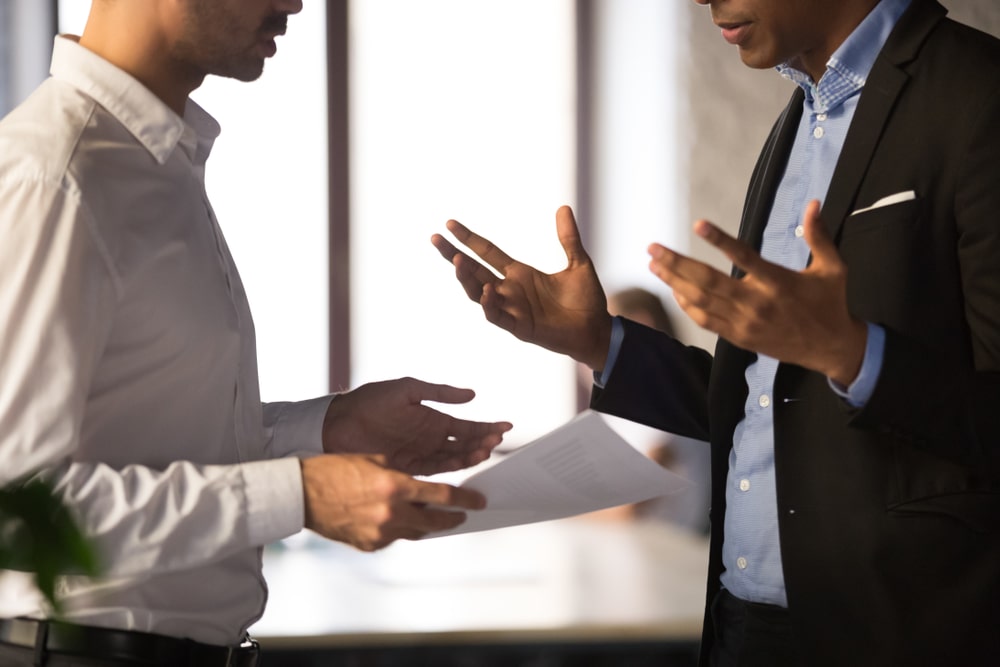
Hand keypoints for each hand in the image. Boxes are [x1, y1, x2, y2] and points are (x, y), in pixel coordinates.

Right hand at [300, 454, 484, 550]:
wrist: (303, 493)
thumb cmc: (336, 470)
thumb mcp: (377, 461)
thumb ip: (405, 475)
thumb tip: (427, 488)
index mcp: (396, 486)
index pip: (444, 497)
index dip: (466, 500)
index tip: (478, 502)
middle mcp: (391, 513)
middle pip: (436, 521)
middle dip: (453, 518)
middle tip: (463, 514)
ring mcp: (380, 533)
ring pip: (417, 533)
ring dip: (427, 525)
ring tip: (435, 517)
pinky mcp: (370, 545)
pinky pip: (395, 539)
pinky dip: (400, 529)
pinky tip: (399, 519)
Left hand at [322, 377, 511, 475]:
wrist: (338, 424)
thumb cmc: (369, 401)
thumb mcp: (407, 390)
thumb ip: (440, 393)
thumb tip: (471, 394)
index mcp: (433, 419)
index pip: (467, 426)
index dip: (487, 426)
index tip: (506, 426)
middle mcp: (430, 439)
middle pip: (465, 445)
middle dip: (483, 443)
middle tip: (497, 441)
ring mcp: (420, 455)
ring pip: (454, 459)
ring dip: (471, 455)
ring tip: (485, 451)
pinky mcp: (408, 468)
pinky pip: (436, 471)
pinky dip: (452, 469)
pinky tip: (465, 466)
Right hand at [431, 205, 613, 370]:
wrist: (597, 330)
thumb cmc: (586, 300)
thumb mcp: (578, 263)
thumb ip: (568, 238)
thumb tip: (563, 208)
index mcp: (520, 274)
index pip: (487, 253)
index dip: (469, 239)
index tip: (449, 224)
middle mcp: (510, 290)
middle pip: (474, 271)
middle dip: (454, 255)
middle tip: (435, 239)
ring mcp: (513, 309)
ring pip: (479, 293)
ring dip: (467, 279)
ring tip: (457, 261)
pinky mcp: (520, 327)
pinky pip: (497, 317)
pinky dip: (490, 304)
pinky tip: (489, 289)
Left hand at [647, 200, 866, 385]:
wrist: (831, 349)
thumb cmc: (830, 303)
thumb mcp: (833, 268)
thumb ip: (819, 235)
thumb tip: (814, 203)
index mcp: (779, 282)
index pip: (744, 257)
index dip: (720, 240)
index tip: (697, 224)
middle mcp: (757, 303)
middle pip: (709, 281)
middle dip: (677, 263)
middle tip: (653, 248)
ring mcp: (745, 323)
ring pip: (701, 301)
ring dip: (674, 282)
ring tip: (654, 264)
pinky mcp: (739, 337)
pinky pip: (706, 321)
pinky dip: (687, 305)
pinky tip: (675, 290)